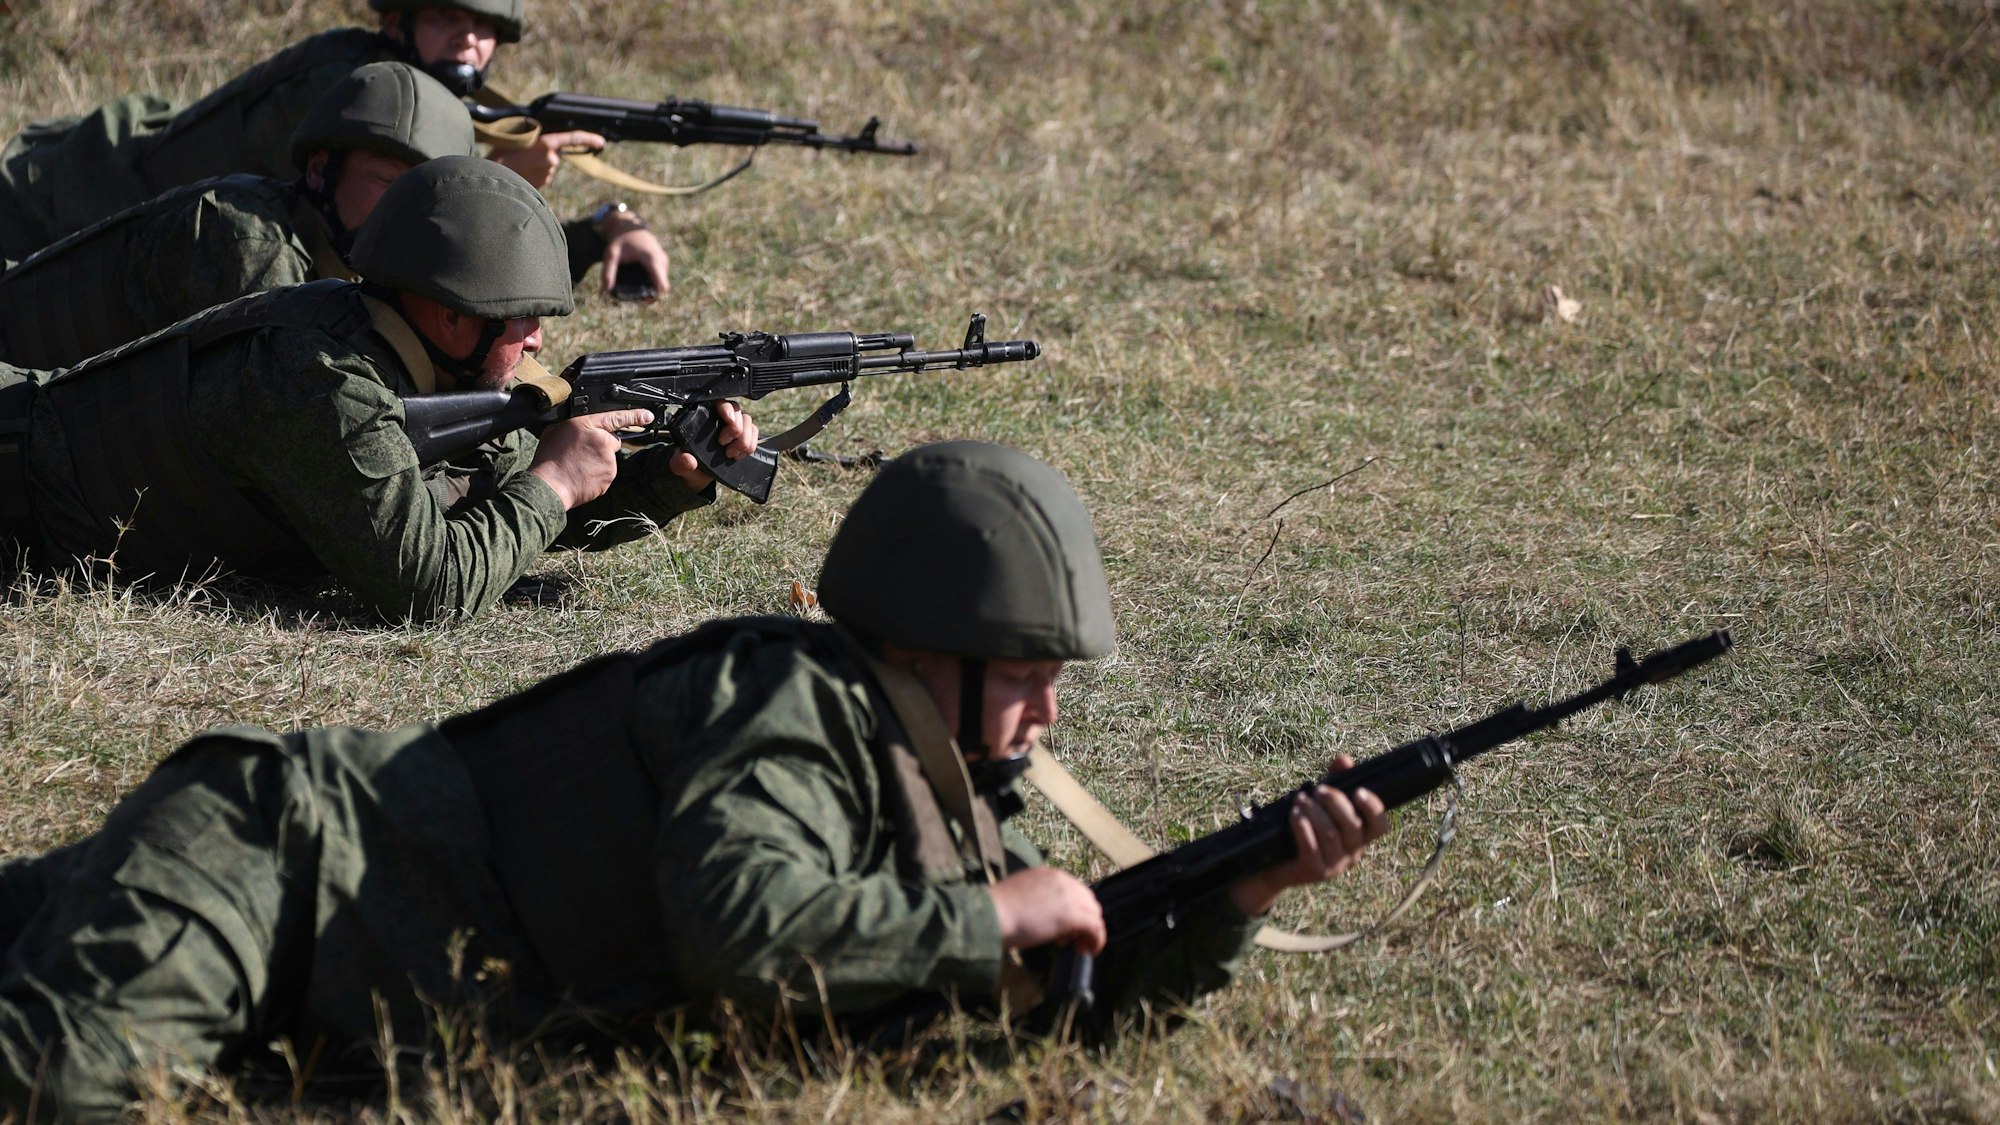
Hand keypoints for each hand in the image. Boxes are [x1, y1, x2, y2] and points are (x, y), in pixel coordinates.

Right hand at [489, 129, 605, 189]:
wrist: (492, 177)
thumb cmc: (501, 153)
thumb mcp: (518, 137)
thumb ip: (538, 138)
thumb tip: (550, 145)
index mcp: (547, 143)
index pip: (574, 138)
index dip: (590, 138)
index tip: (601, 142)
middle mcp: (552, 159)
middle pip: (556, 153)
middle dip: (545, 153)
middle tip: (525, 152)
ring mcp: (548, 174)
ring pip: (549, 166)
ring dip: (538, 164)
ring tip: (519, 163)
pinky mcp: (543, 185)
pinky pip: (543, 176)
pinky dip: (534, 174)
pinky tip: (521, 172)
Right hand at [528, 408, 652, 507]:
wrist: (550, 485)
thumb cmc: (549, 458)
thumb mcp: (557, 429)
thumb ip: (575, 424)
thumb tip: (583, 426)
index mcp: (588, 425)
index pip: (617, 417)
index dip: (635, 416)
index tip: (648, 416)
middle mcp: (602, 441)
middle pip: (612, 440)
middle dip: (602, 444)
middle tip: (582, 452)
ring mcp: (608, 461)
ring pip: (608, 457)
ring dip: (598, 460)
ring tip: (578, 465)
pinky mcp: (609, 476)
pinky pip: (606, 472)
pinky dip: (597, 473)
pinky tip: (582, 474)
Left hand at [601, 217, 669, 301]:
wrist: (628, 223)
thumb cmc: (619, 239)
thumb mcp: (611, 254)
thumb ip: (608, 272)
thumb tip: (606, 290)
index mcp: (651, 259)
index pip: (662, 286)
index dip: (653, 297)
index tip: (640, 300)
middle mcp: (661, 260)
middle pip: (662, 288)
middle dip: (651, 295)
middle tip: (635, 298)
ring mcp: (664, 260)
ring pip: (663, 283)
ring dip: (652, 289)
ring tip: (636, 290)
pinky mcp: (662, 261)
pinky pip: (661, 278)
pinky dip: (653, 283)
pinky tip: (640, 283)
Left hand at [668, 401, 759, 487]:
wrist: (698, 475)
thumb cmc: (687, 464)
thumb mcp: (679, 464)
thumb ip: (680, 462)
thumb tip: (688, 459)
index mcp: (701, 417)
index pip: (718, 402)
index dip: (726, 408)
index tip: (729, 421)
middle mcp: (719, 418)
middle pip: (737, 411)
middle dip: (735, 429)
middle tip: (724, 444)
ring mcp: (733, 426)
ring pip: (748, 423)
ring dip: (743, 440)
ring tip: (730, 454)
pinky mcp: (743, 436)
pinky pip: (754, 433)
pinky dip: (750, 446)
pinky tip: (738, 455)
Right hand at [988, 867, 1106, 954]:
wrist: (991, 915)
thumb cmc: (997, 910)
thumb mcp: (1021, 897)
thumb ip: (1037, 901)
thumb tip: (1044, 917)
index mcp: (1048, 874)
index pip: (1073, 890)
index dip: (1073, 910)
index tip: (1062, 928)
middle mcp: (1062, 880)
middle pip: (1088, 900)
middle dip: (1083, 920)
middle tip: (1070, 940)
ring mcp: (1069, 896)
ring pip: (1094, 913)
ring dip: (1090, 931)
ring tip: (1077, 947)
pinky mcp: (1073, 915)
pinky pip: (1095, 927)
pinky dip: (1097, 939)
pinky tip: (1089, 951)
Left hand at [1227, 755, 1388, 916]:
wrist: (1276, 863)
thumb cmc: (1304, 829)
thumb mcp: (1321, 804)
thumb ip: (1336, 781)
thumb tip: (1345, 760)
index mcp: (1359, 836)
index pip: (1380, 826)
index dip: (1374, 808)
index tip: (1358, 791)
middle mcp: (1352, 853)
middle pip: (1353, 825)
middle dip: (1335, 802)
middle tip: (1318, 791)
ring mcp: (1335, 865)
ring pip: (1330, 834)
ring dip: (1314, 812)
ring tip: (1299, 800)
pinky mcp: (1315, 871)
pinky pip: (1311, 848)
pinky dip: (1303, 827)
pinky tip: (1294, 815)